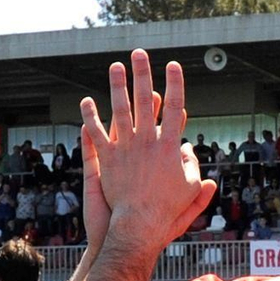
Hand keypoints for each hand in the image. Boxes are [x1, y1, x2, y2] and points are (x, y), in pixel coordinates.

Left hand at [78, 50, 213, 253]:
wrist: (141, 226)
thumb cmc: (168, 212)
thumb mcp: (190, 190)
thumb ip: (192, 168)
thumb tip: (187, 151)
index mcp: (169, 146)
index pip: (175, 107)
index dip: (175, 84)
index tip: (174, 65)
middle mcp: (147, 141)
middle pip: (145, 100)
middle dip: (143, 73)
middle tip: (140, 54)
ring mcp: (125, 149)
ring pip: (120, 110)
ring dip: (118, 85)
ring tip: (115, 66)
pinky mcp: (108, 160)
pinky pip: (97, 133)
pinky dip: (91, 116)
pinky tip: (86, 102)